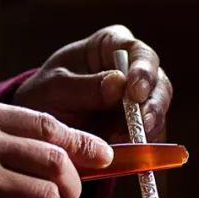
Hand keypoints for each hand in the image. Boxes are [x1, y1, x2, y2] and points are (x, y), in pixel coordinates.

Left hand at [12, 25, 172, 141]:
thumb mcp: (54, 88)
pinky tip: (126, 152)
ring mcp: (139, 100)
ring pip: (158, 112)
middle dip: (152, 106)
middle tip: (141, 125)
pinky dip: (142, 145)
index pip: (138, 52)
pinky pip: (150, 136)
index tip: (135, 92)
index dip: (143, 71)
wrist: (40, 125)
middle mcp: (132, 69)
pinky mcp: (138, 125)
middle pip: (158, 84)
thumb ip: (84, 87)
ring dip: (146, 129)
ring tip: (122, 141)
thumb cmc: (45, 95)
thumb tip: (119, 85)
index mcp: (111, 45)